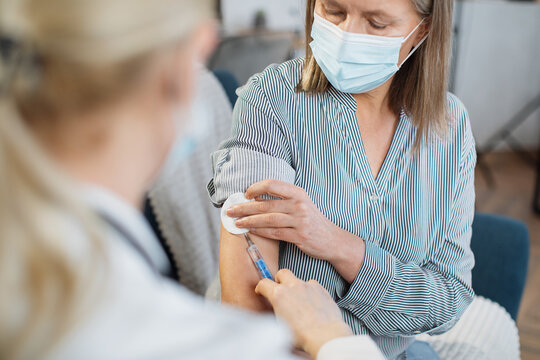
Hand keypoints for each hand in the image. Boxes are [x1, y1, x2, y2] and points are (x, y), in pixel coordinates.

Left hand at [227, 180, 342, 261]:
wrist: (332, 239)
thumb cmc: (312, 220)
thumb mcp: (301, 204)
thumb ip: (282, 199)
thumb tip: (255, 197)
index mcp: (298, 193)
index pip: (272, 184)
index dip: (255, 188)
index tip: (244, 194)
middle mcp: (299, 204)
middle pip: (266, 204)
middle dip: (245, 207)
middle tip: (230, 210)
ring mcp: (300, 220)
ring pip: (268, 219)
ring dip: (249, 220)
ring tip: (236, 222)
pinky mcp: (300, 236)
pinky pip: (275, 233)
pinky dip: (260, 231)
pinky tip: (251, 230)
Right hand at [255, 269, 352, 357]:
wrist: (324, 336)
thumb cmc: (302, 335)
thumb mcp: (279, 326)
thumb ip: (275, 312)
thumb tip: (275, 311)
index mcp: (279, 294)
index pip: (264, 283)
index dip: (261, 288)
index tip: (262, 291)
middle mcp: (293, 286)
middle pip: (282, 273)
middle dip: (279, 280)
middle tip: (280, 290)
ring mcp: (308, 286)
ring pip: (298, 280)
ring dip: (296, 288)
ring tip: (299, 302)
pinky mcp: (321, 289)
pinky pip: (312, 285)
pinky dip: (310, 291)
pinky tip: (311, 302)